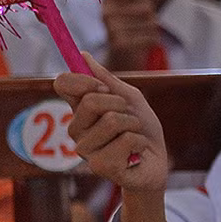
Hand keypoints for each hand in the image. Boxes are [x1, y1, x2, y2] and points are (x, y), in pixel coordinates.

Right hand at [54, 57, 168, 193]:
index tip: (102, 86)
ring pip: (112, 121)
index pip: (63, 84)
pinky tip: (136, 154)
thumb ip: (107, 80)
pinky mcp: (100, 166)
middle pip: (91, 101)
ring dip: (134, 126)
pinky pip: (126, 140)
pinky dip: (140, 142)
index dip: (83, 80)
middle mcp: (76, 129)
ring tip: (135, 138)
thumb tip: (83, 54)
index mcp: (79, 110)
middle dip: (121, 105)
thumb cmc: (142, 131)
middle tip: (129, 117)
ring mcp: (86, 149)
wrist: (157, 163)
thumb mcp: (130, 99)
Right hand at [100, 0, 160, 69]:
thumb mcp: (136, 6)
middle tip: (139, 27)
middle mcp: (106, 13)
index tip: (137, 7)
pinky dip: (152, 41)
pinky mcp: (120, 44)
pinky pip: (152, 37)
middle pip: (146, 7)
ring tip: (140, 36)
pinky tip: (141, 45)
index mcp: (107, 0)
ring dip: (152, 30)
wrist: (120, 58)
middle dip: (150, 17)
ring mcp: (112, 29)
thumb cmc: (130, 28)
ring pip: (151, 23)